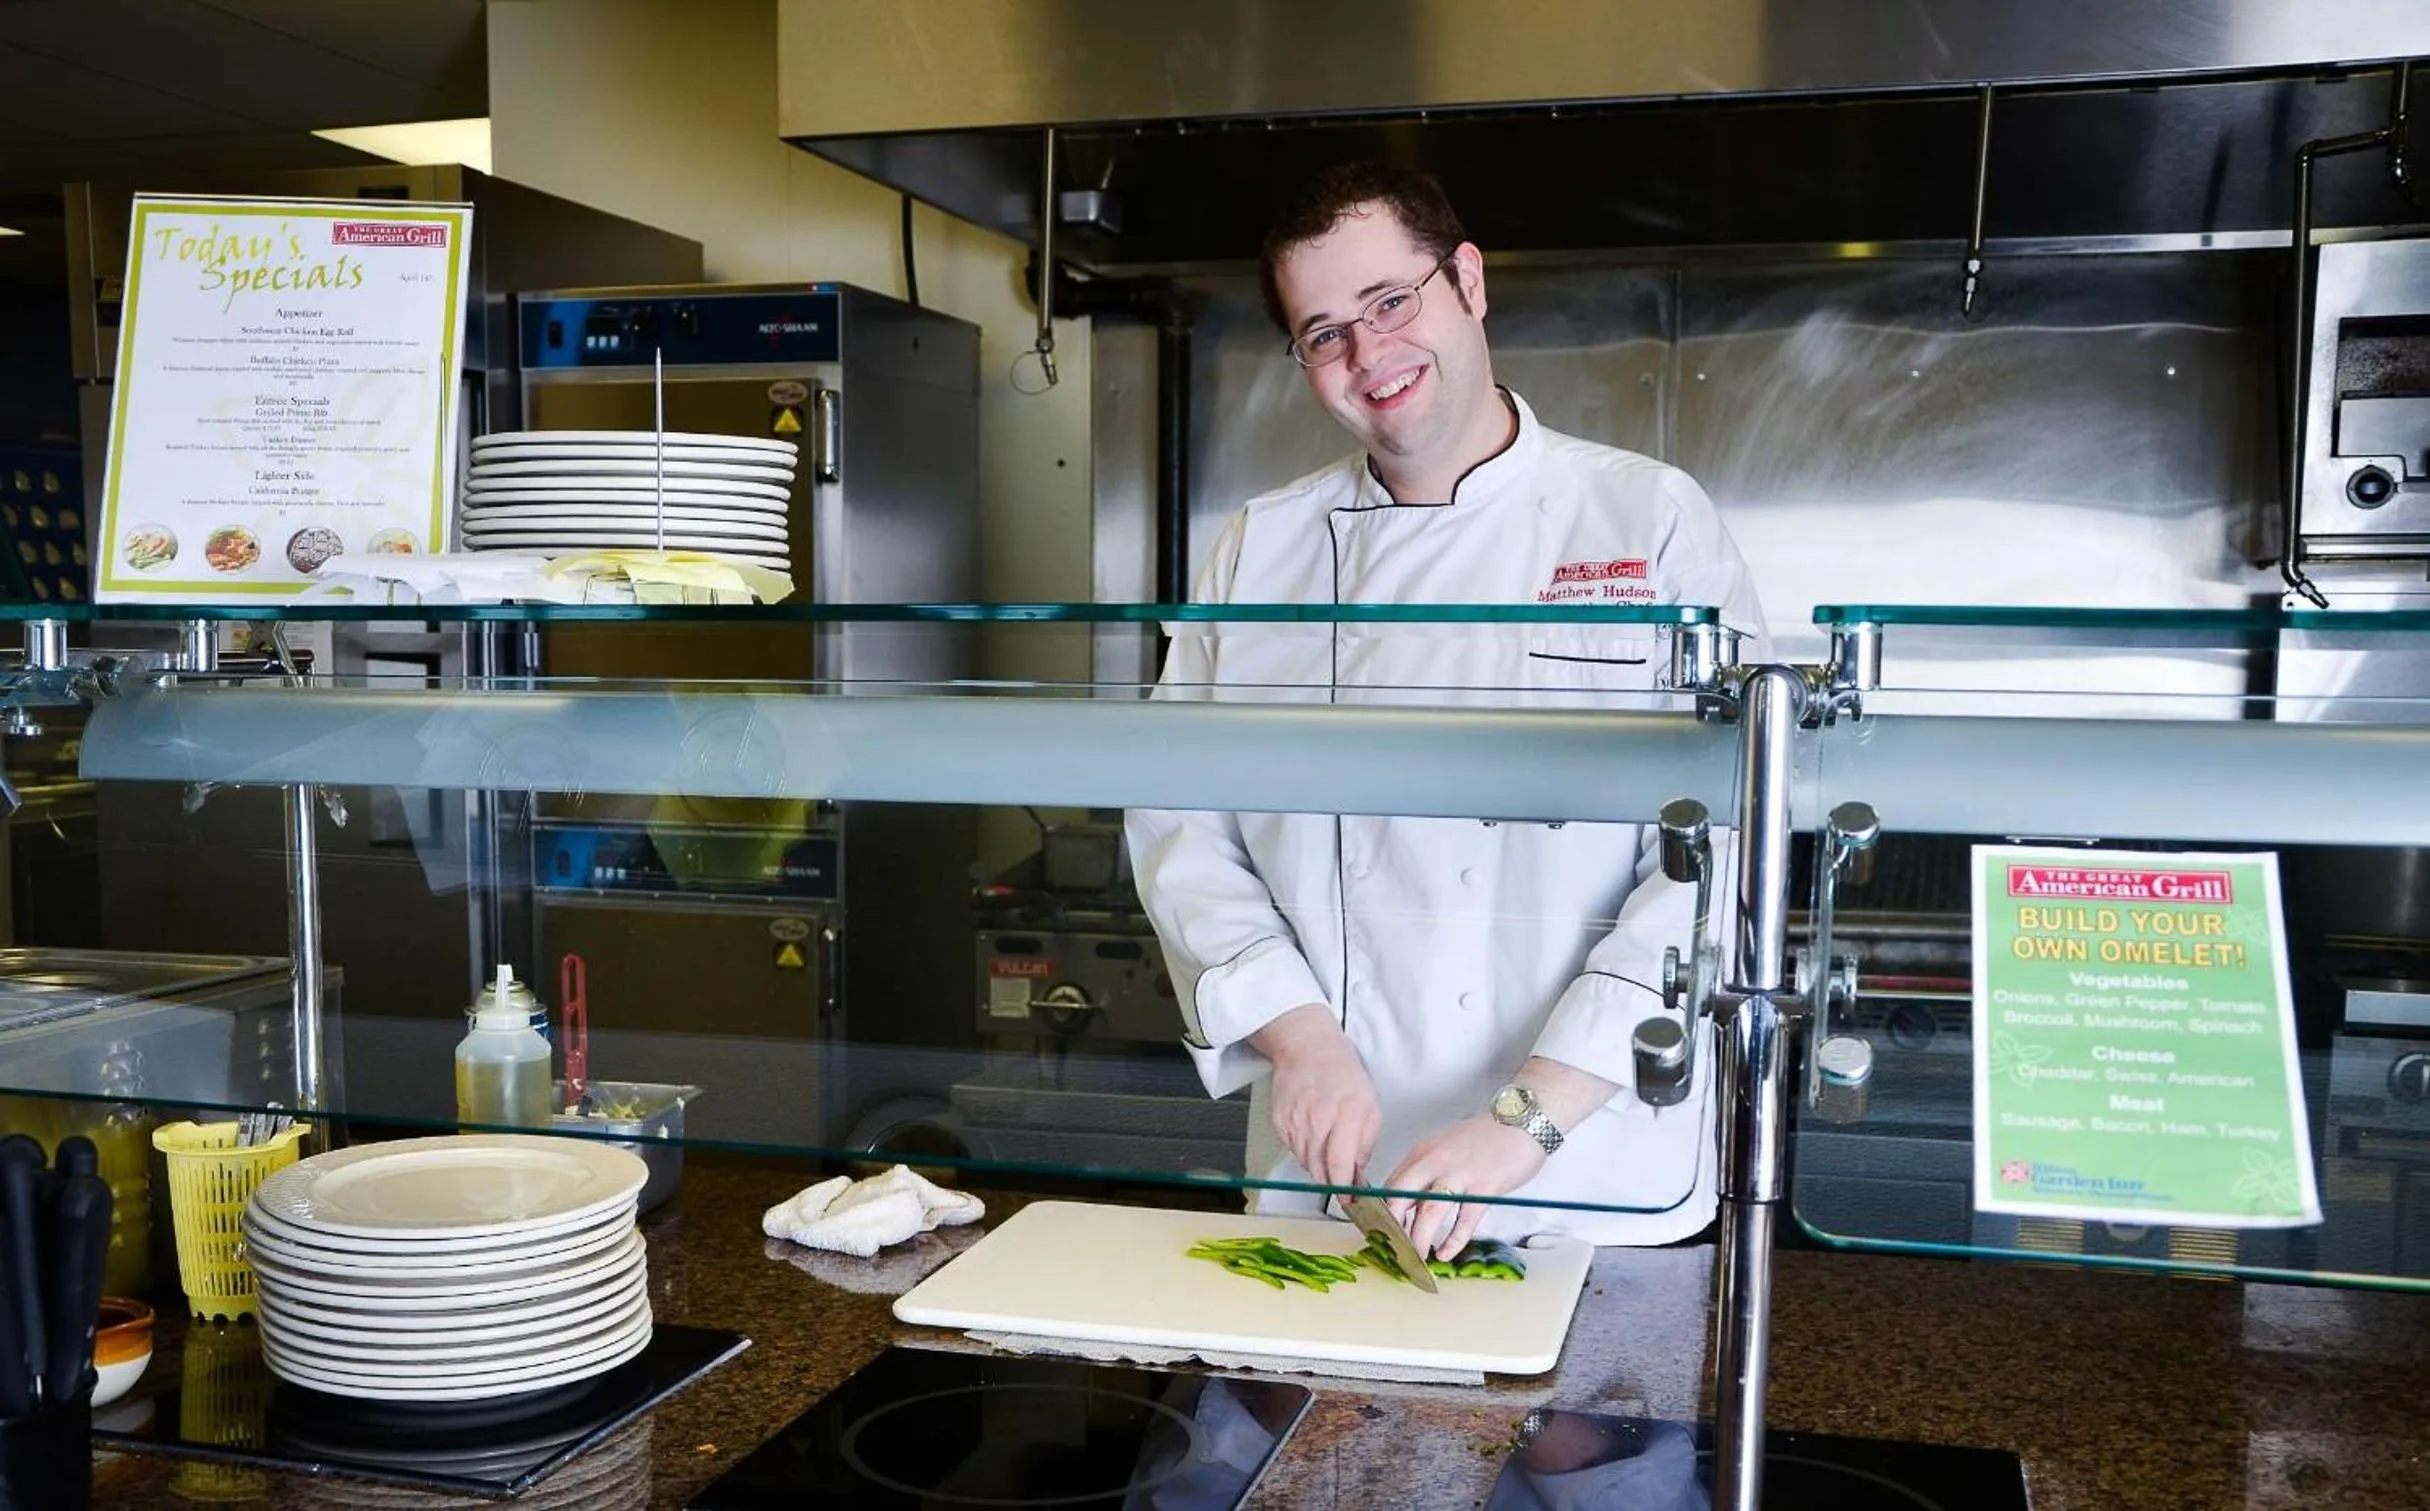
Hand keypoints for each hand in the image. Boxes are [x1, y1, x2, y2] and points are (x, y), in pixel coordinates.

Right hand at [1250, 1004, 1379, 1188]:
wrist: (1307, 1048)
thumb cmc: (1342, 1072)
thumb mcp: (1369, 1105)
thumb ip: (1365, 1144)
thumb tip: (1359, 1176)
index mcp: (1344, 1115)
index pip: (1339, 1166)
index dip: (1345, 1190)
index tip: (1351, 1202)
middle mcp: (1315, 1121)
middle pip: (1319, 1172)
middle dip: (1333, 1183)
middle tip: (1342, 1184)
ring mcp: (1293, 1122)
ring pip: (1305, 1164)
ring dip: (1319, 1167)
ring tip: (1329, 1149)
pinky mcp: (1279, 1122)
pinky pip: (1293, 1150)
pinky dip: (1305, 1151)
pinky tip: (1314, 1135)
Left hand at [1382, 1115, 1546, 1261]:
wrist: (1522, 1121)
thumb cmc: (1485, 1137)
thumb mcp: (1445, 1149)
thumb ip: (1427, 1173)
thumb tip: (1412, 1205)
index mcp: (1422, 1153)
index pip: (1391, 1186)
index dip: (1384, 1214)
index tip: (1384, 1234)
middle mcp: (1435, 1162)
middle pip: (1401, 1198)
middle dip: (1393, 1229)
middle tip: (1394, 1251)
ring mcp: (1460, 1174)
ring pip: (1429, 1211)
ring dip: (1420, 1238)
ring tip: (1417, 1259)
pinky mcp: (1485, 1187)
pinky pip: (1465, 1220)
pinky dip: (1453, 1240)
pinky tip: (1445, 1254)